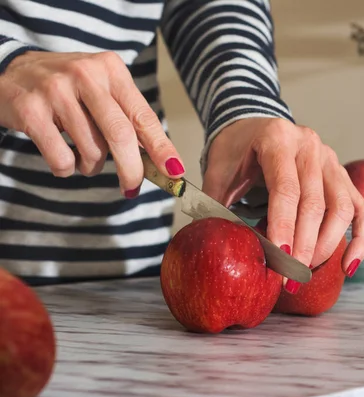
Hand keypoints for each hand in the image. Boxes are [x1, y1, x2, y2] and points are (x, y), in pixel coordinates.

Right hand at [0, 51, 184, 196]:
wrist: (7, 71)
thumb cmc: (67, 87)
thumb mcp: (100, 89)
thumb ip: (126, 117)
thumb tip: (159, 161)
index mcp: (111, 70)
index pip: (143, 115)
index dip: (161, 148)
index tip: (174, 171)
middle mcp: (86, 75)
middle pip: (121, 135)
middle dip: (132, 169)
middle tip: (132, 187)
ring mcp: (56, 91)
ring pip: (92, 151)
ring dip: (92, 167)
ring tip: (84, 157)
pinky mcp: (31, 112)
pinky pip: (62, 159)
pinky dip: (67, 169)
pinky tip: (62, 157)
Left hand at [202, 117, 363, 292]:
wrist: (254, 127)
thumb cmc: (236, 152)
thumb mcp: (218, 172)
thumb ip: (217, 205)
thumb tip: (218, 244)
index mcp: (278, 140)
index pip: (285, 188)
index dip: (284, 225)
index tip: (280, 257)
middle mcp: (310, 147)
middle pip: (315, 203)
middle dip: (303, 246)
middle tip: (290, 278)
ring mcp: (331, 160)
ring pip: (342, 209)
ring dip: (327, 246)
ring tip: (305, 271)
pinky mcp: (343, 177)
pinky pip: (360, 210)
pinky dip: (360, 240)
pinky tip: (347, 267)